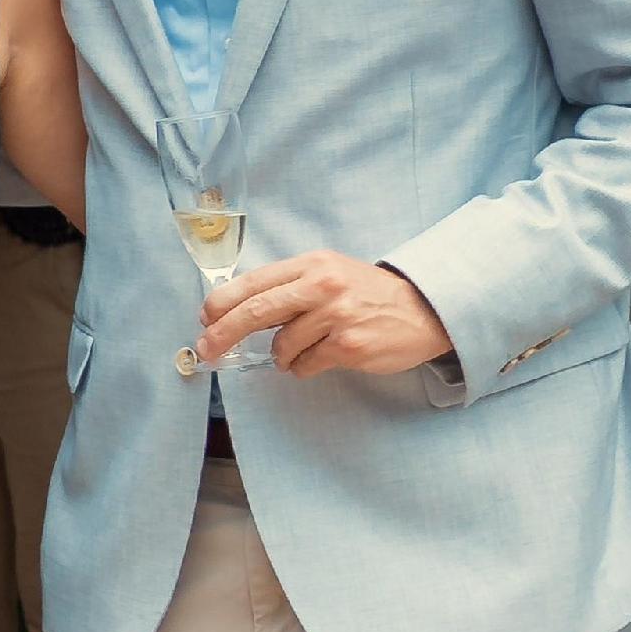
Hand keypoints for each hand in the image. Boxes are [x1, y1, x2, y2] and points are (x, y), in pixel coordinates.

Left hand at [198, 252, 453, 374]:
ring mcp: (336, 316)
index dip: (222, 303)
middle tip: (207, 350)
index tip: (205, 319)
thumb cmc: (366, 294)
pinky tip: (322, 356)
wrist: (425, 309)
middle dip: (223, 334)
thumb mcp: (327, 275)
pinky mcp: (348, 346)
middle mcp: (322, 286)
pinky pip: (304, 365)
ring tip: (304, 349)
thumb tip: (234, 312)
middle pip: (255, 312)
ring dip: (283, 355)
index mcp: (312, 264)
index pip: (254, 283)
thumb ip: (287, 288)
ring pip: (281, 346)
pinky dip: (303, 367)